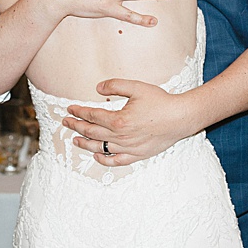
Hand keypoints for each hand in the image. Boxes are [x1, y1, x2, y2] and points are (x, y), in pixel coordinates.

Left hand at [64, 78, 199, 166]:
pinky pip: (116, 161)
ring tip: (75, 140)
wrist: (180, 118)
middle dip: (76, 126)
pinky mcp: (137, 155)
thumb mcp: (137, 87)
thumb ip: (116, 85)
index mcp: (118, 120)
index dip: (78, 112)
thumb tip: (98, 88)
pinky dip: (104, 160)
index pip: (91, 116)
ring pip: (100, 148)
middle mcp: (121, 137)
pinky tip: (96, 155)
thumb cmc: (160, 101)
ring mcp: (128, 148)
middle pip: (91, 132)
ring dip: (85, 144)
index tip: (70, 109)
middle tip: (66, 122)